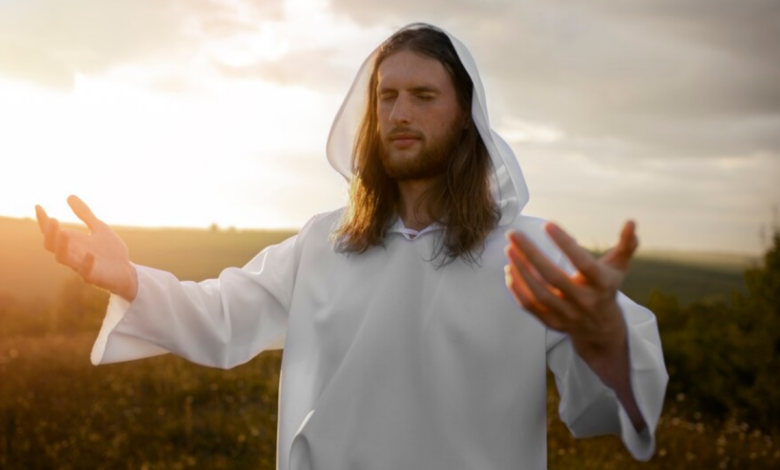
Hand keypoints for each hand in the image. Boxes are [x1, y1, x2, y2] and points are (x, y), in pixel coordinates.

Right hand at [36, 195, 137, 300]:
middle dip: (50, 233)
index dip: (43, 221)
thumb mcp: (99, 227)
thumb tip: (69, 196)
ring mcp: (80, 266)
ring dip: (62, 246)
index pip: (51, 232)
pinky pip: (85, 272)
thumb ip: (85, 214)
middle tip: (53, 219)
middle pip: (51, 245)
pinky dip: (86, 263)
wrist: (126, 271)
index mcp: (71, 242)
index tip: (39, 206)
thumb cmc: (110, 250)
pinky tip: (90, 254)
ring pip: (63, 258)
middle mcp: (72, 253)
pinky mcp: (93, 277)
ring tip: (64, 232)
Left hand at [504, 221, 638, 357]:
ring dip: (520, 270)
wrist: (602, 329)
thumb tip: (632, 222)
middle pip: (553, 277)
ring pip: (538, 293)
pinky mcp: (551, 323)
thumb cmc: (607, 288)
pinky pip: (529, 306)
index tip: (547, 224)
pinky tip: (510, 269)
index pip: (582, 263)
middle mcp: (584, 301)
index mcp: (602, 284)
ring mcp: (567, 315)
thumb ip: (626, 244)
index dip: (565, 244)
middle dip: (530, 254)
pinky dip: (517, 288)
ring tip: (509, 249)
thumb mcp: (619, 267)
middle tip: (513, 234)